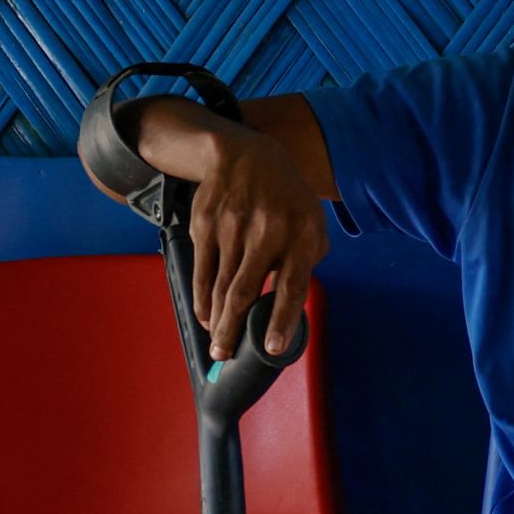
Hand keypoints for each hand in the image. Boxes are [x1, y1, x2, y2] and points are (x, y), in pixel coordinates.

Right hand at [124, 98, 327, 357]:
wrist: (245, 156)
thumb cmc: (286, 201)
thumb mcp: (310, 224)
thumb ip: (305, 263)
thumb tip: (290, 308)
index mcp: (301, 234)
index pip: (292, 284)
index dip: (282, 319)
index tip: (272, 349)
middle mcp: (267, 231)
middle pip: (246, 290)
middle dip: (234, 329)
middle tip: (226, 357)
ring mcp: (233, 227)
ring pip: (221, 285)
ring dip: (217, 320)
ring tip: (217, 345)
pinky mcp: (206, 225)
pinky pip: (203, 270)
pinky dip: (203, 298)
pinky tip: (207, 315)